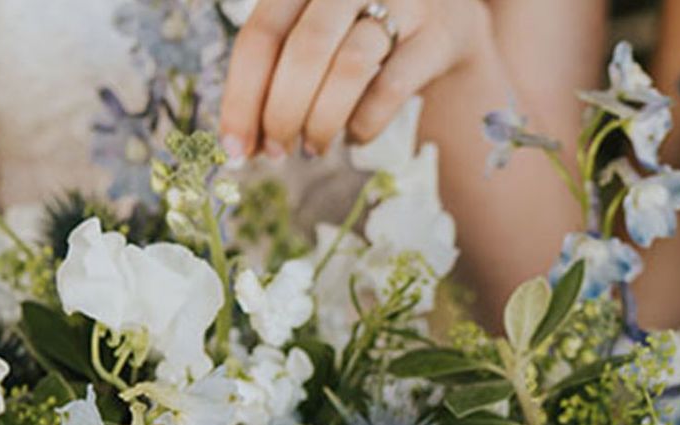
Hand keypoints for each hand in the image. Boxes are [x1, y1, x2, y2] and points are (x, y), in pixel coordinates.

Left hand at [219, 0, 491, 159]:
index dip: (242, 98)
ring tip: (312, 148)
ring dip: (321, 123)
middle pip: (305, 51)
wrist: (445, 16)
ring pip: (349, 70)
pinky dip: (364, 125)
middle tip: (276, 153)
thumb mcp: (312, 29)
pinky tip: (354, 137)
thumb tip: (240, 143)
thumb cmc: (358, 30)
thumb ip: (275, 73)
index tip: (234, 148)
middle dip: (282, 114)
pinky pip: (391, 89)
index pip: (261, 34)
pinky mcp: (439, 34)